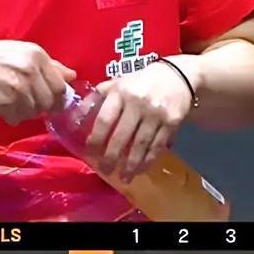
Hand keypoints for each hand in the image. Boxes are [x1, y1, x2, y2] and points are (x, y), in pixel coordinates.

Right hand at [0, 40, 76, 124]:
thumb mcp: (20, 53)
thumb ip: (49, 65)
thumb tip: (72, 76)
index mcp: (37, 54)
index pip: (60, 86)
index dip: (54, 96)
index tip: (44, 97)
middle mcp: (30, 69)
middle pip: (50, 101)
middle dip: (39, 105)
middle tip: (22, 98)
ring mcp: (18, 86)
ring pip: (34, 112)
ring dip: (23, 111)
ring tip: (8, 98)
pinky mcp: (5, 102)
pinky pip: (18, 118)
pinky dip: (10, 115)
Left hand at [84, 61, 193, 182]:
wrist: (178, 76)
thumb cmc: (140, 82)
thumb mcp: (118, 83)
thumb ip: (98, 98)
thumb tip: (75, 119)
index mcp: (120, 92)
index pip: (105, 119)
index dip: (96, 138)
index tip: (90, 152)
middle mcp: (137, 103)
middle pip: (122, 136)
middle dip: (112, 157)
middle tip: (105, 170)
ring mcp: (156, 113)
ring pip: (140, 144)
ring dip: (131, 164)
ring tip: (124, 177)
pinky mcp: (172, 122)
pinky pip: (157, 146)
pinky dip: (148, 160)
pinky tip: (140, 169)